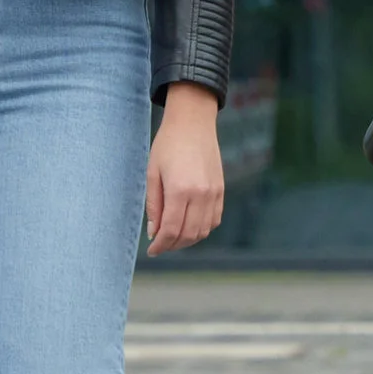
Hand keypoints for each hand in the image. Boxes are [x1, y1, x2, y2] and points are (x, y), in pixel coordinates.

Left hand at [143, 94, 226, 252]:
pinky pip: (215, 219)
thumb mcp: (152, 173)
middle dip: (173, 245)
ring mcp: (214, 193)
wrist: (193, 122)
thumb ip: (154, 205)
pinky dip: (202, 229)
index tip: (151, 251)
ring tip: (173, 237)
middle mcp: (201, 194)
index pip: (171, 230)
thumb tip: (154, 232)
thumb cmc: (168, 144)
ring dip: (188, 240)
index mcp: (180, 190)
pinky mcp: (221, 189)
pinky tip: (189, 225)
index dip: (160, 245)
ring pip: (204, 230)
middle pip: (189, 234)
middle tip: (160, 245)